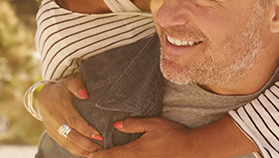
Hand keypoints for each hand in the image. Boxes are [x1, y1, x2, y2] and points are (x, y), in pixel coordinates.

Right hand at [37, 77, 102, 156]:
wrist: (43, 96)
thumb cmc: (61, 88)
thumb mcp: (68, 82)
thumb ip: (77, 86)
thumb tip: (86, 95)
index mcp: (60, 107)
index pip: (74, 121)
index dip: (86, 129)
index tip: (98, 135)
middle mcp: (55, 120)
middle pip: (71, 135)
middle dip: (86, 144)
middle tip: (100, 148)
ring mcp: (53, 129)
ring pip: (67, 143)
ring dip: (81, 150)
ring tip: (95, 153)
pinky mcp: (52, 134)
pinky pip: (63, 145)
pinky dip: (74, 151)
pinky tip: (85, 154)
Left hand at [88, 116, 257, 157]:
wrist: (190, 150)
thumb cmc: (172, 135)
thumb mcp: (153, 124)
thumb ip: (133, 124)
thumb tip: (116, 126)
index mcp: (135, 151)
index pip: (112, 155)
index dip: (98, 155)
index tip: (88, 156)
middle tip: (90, 156)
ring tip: (104, 157)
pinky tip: (123, 156)